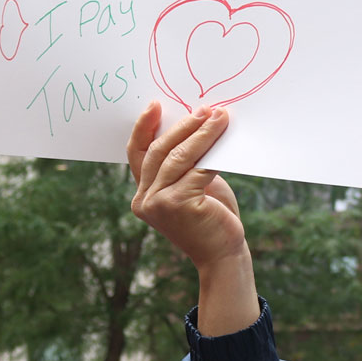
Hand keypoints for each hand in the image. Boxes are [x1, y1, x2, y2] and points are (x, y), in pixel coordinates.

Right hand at [128, 103, 244, 273]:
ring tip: (219, 117)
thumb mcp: (192, 187)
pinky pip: (197, 169)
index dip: (144, 127)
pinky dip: (212, 152)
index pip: (137, 154)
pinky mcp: (178, 204)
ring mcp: (158, 203)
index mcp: (142, 195)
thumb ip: (185, 163)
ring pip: (178, 157)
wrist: (223, 255)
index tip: (155, 105)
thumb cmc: (211, 219)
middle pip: (159, 151)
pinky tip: (224, 139)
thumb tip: (195, 123)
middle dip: (183, 126)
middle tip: (204, 110)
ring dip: (201, 134)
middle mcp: (143, 200)